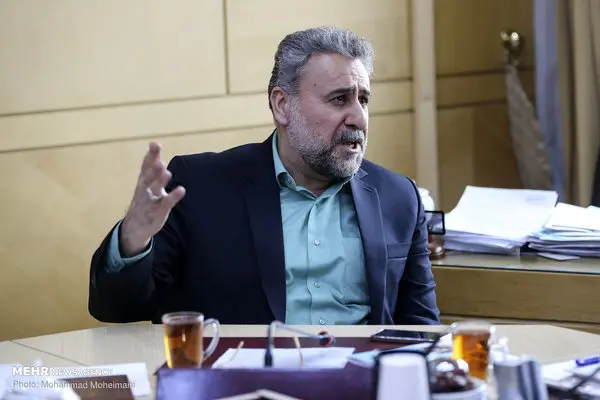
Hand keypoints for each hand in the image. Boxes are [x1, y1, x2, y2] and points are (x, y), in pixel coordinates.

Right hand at [120, 142, 185, 256]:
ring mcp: (150, 201)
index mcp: (143, 181)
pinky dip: (173, 197)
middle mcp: (144, 190)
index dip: (150, 156)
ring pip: (154, 189)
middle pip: (149, 176)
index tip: (154, 144)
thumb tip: (156, 148)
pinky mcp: (158, 212)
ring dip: (160, 180)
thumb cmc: (144, 201)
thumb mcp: (146, 184)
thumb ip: (151, 167)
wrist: (134, 228)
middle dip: (153, 166)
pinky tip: (181, 190)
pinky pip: (165, 204)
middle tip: (158, 156)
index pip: (145, 166)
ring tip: (166, 172)